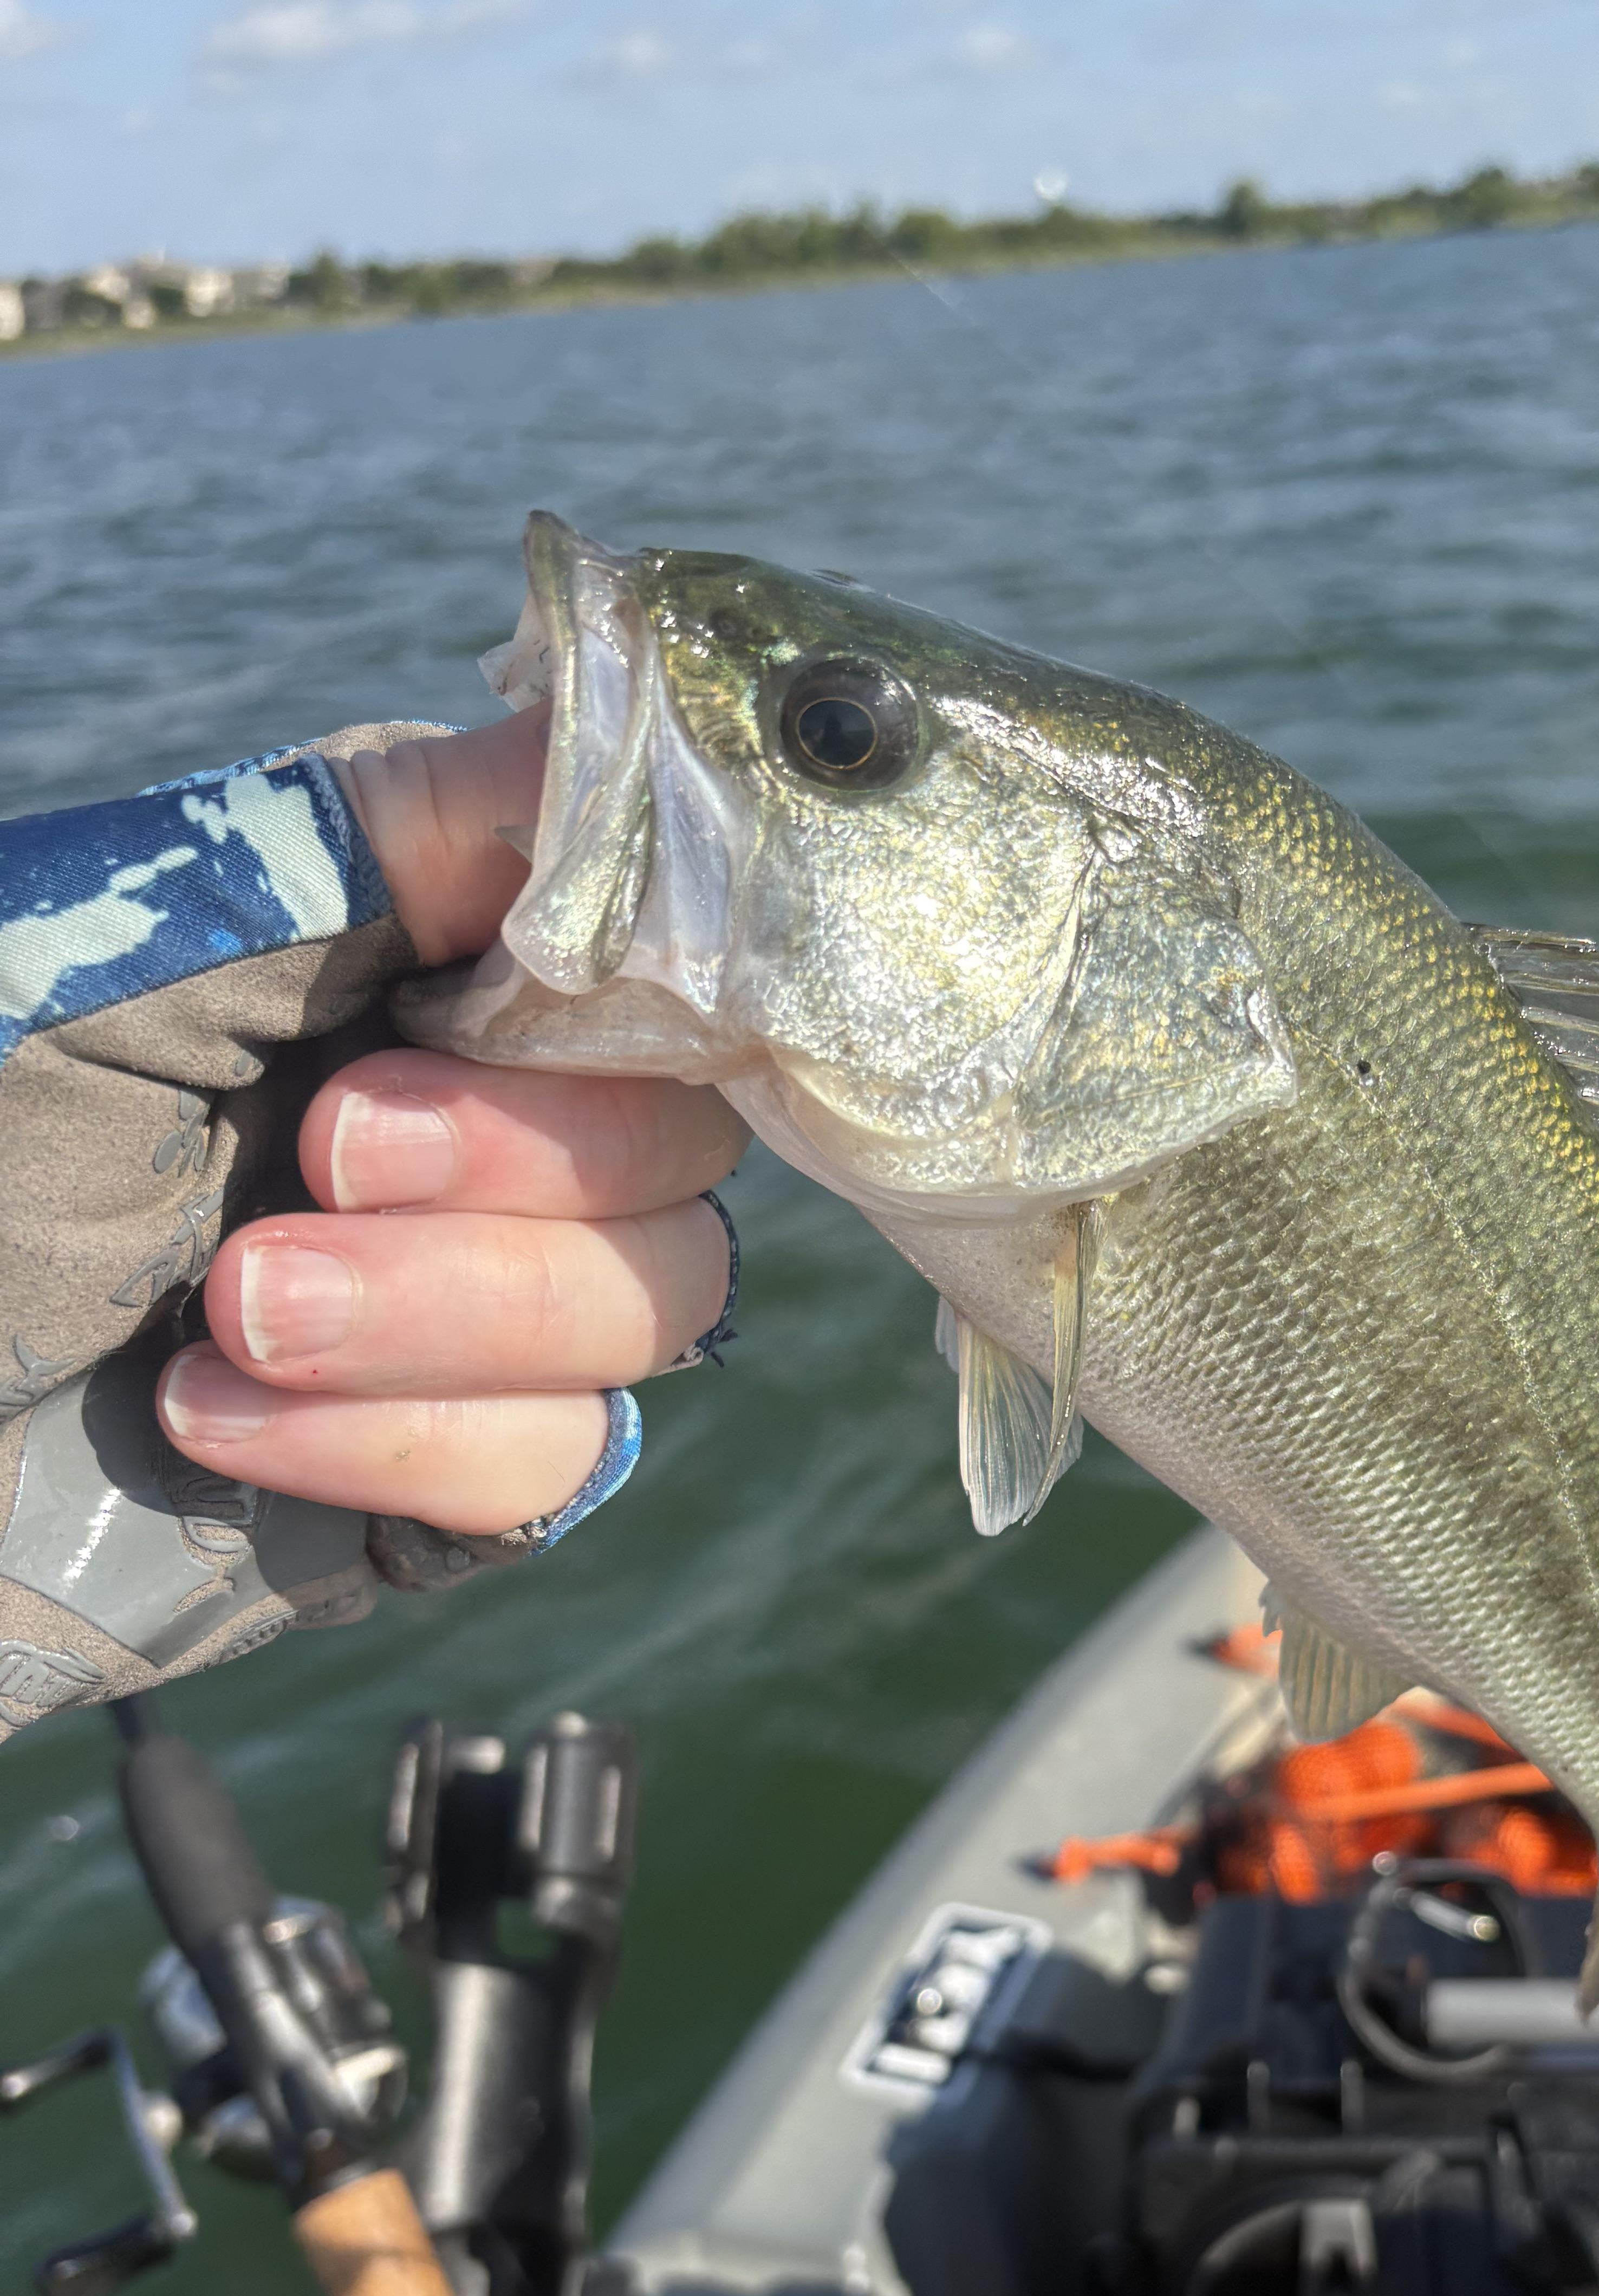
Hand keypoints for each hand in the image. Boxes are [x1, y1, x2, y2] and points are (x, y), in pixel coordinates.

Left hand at [155, 711, 747, 1535]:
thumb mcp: (135, 943)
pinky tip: (223, 1427)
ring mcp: (453, 1318)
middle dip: (517, 1167)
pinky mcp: (424, 1485)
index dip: (639, 986)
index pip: (652, 961)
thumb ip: (391, 837)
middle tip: (311, 1156)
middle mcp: (455, 1132)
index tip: (488, 1001)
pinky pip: (551, 1469)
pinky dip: (405, 1448)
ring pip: (644, 1311)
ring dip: (451, 1316)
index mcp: (394, 968)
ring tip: (233, 1316)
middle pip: (676, 1150)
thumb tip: (635, 720)